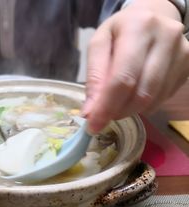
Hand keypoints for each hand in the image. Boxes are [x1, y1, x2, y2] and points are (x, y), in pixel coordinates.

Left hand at [83, 0, 188, 132]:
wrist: (152, 16)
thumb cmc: (120, 31)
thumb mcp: (99, 44)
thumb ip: (94, 77)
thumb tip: (90, 112)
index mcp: (138, 27)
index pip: (122, 78)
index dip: (107, 107)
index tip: (93, 125)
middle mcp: (167, 38)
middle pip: (141, 92)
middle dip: (118, 111)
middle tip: (104, 116)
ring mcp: (182, 53)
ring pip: (154, 99)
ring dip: (131, 110)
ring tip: (117, 104)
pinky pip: (163, 98)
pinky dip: (144, 105)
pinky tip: (134, 96)